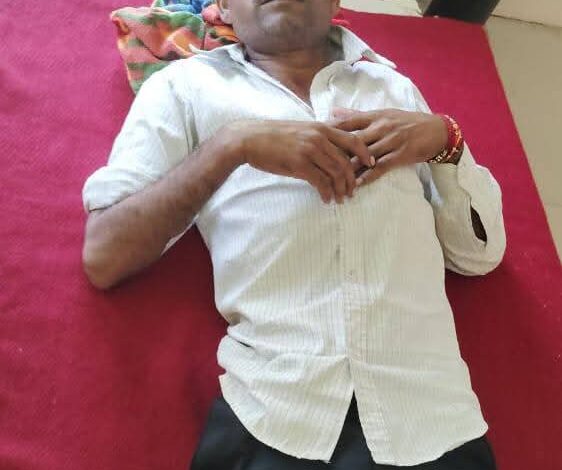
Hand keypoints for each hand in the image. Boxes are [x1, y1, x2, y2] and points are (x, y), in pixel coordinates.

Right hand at [225, 120, 371, 202]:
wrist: (249, 139)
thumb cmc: (272, 136)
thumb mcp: (300, 131)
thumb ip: (317, 137)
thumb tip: (330, 151)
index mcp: (321, 128)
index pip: (352, 140)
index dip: (365, 154)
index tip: (371, 165)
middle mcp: (318, 137)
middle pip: (346, 161)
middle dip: (352, 180)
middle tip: (352, 192)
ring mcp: (309, 150)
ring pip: (336, 173)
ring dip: (341, 189)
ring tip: (341, 199)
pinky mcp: (299, 164)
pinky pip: (321, 182)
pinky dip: (326, 193)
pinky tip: (326, 199)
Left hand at [330, 108, 447, 185]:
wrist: (437, 130)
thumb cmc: (407, 122)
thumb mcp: (382, 114)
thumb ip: (356, 115)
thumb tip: (332, 111)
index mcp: (375, 116)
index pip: (348, 122)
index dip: (330, 131)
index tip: (314, 138)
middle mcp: (381, 127)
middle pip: (353, 140)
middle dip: (336, 153)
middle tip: (319, 164)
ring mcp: (391, 141)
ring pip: (365, 156)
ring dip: (349, 169)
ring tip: (333, 179)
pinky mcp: (401, 155)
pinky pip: (381, 167)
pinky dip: (368, 176)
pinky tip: (356, 184)